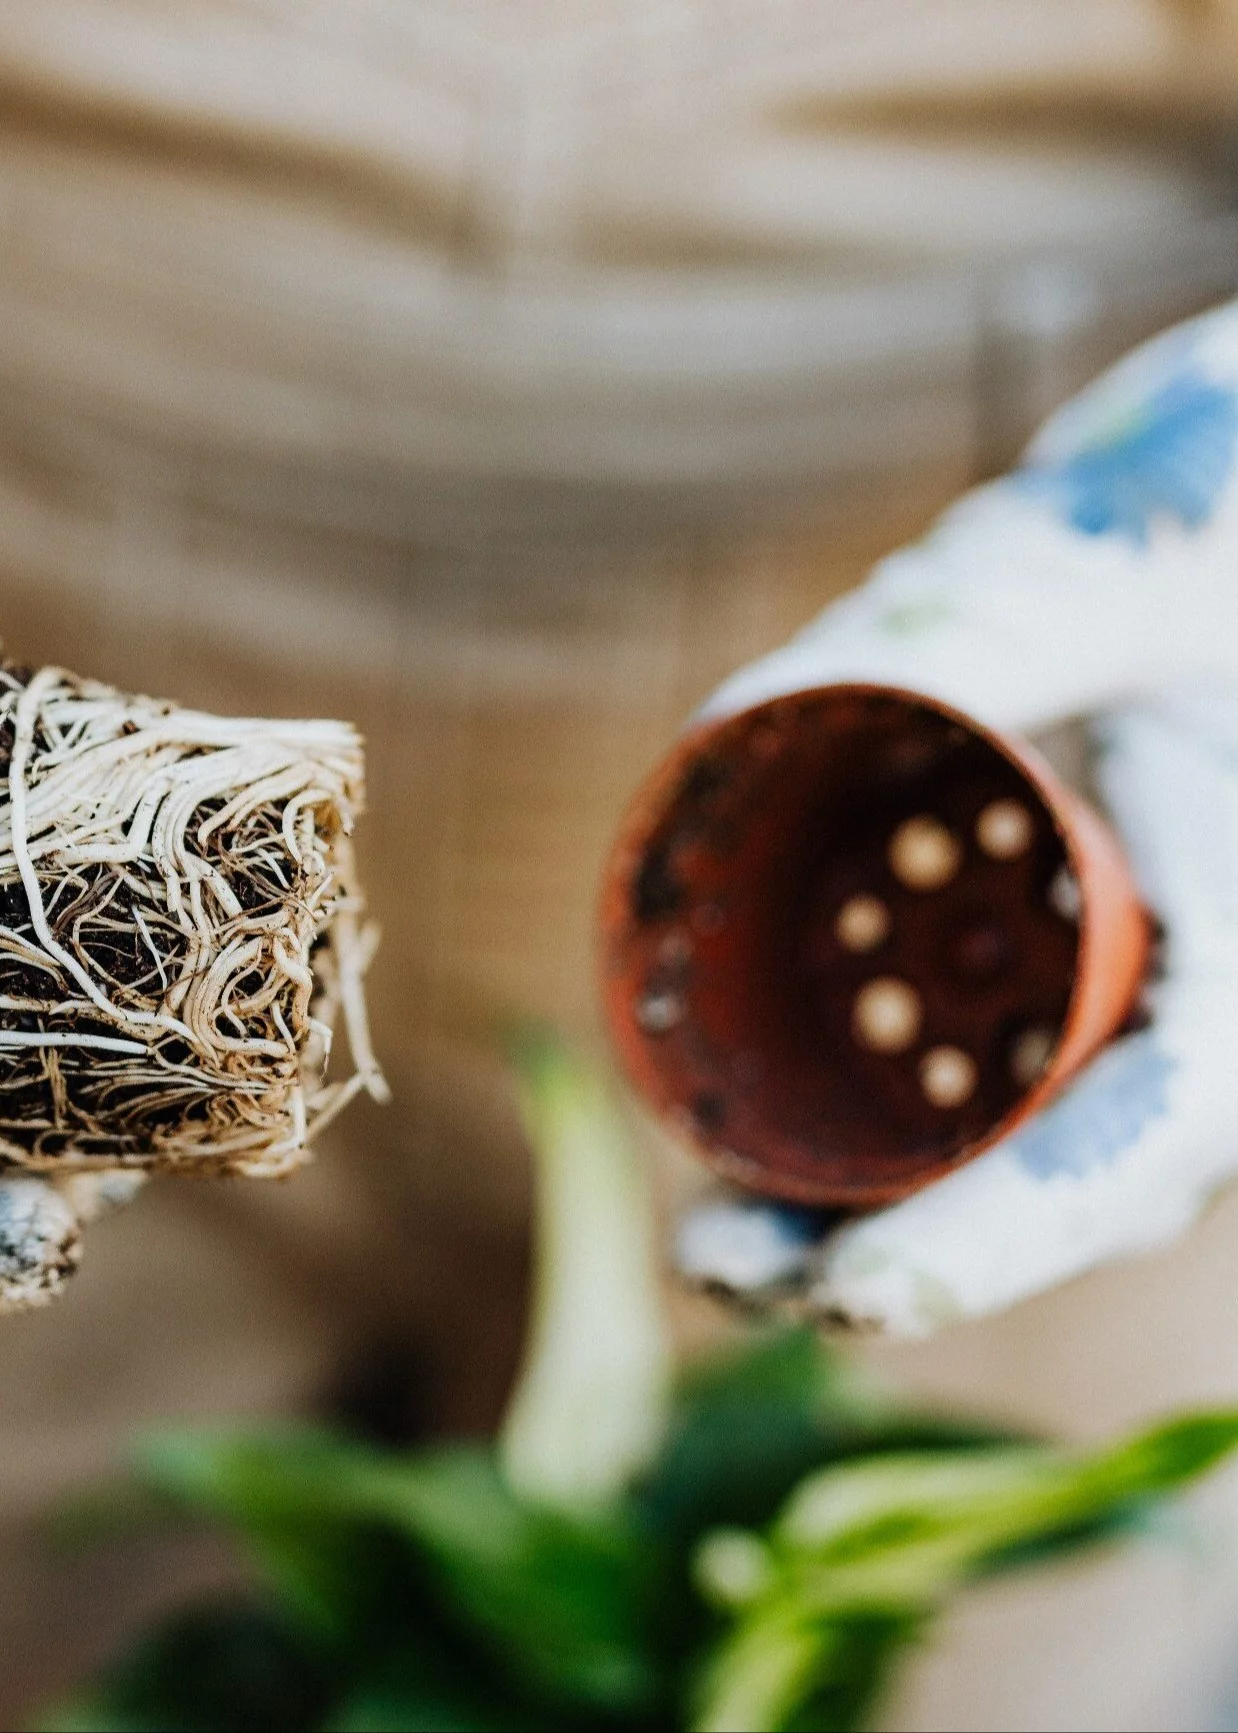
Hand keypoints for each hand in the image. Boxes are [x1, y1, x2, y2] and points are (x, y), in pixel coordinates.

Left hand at [673, 300, 1237, 1336]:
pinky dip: (861, 1142)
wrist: (1209, 562)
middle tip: (716, 1269)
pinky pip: (969, 1096)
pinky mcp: (1051, 990)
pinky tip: (736, 1167)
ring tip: (701, 1250)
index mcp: (1235, 945)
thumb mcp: (1095, 572)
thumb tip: (742, 718)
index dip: (1003, 1230)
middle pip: (1056, 1189)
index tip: (856, 1290)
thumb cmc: (1182, 556)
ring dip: (856, 1221)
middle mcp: (1189, 1009)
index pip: (1137, 1131)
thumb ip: (974, 626)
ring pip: (1006, 1162)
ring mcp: (1120, 1011)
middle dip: (894, 1254)